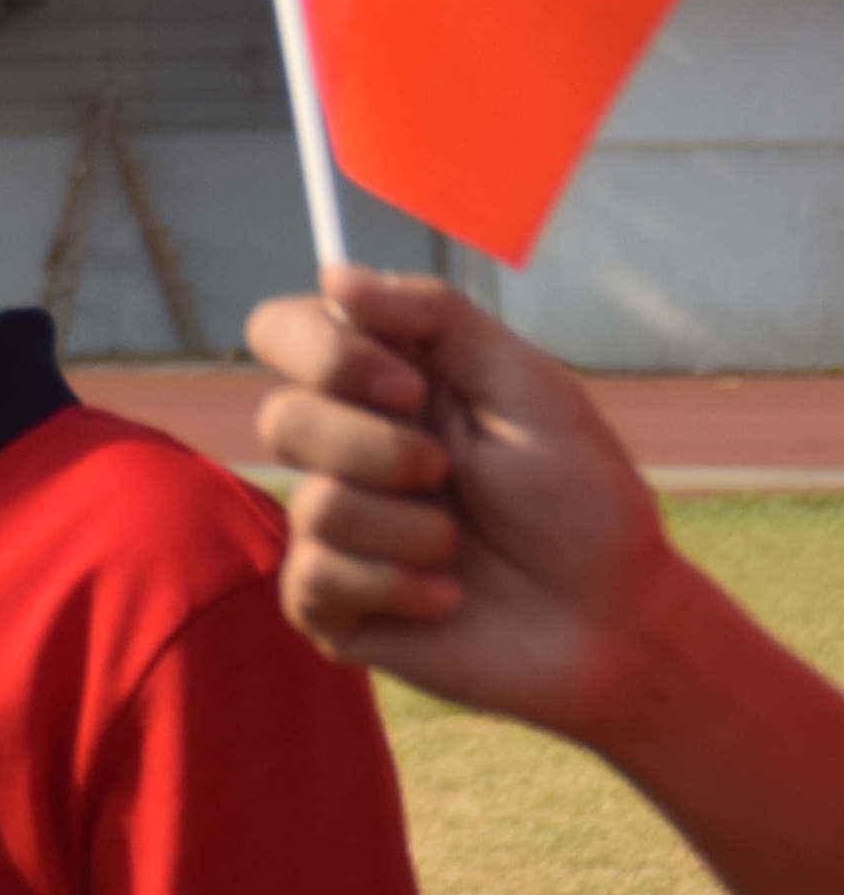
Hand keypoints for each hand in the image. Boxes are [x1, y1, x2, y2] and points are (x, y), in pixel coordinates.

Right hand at [251, 263, 684, 741]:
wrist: (615, 620)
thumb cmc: (582, 501)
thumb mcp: (528, 388)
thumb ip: (436, 319)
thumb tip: (333, 274)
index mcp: (382, 387)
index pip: (281, 332)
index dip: (323, 352)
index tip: (408, 387)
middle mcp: (344, 451)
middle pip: (279, 418)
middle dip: (374, 449)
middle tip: (447, 472)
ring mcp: (334, 530)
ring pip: (312, 505)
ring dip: (409, 528)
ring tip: (462, 547)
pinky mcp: (334, 606)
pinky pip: (316, 580)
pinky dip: (397, 586)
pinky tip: (447, 597)